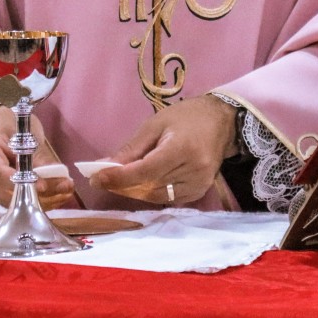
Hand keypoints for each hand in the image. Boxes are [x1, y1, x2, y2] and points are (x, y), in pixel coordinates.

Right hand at [0, 106, 74, 210]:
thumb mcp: (25, 134)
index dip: (21, 182)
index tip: (43, 186)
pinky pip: (16, 203)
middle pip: (7, 192)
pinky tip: (56, 195)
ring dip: (41, 200)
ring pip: (13, 202)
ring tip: (65, 192)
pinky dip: (36, 200)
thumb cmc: (9, 123)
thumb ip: (38, 157)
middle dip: (39, 194)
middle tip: (65, 188)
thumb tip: (58, 177)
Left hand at [89, 95, 237, 203]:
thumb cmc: (184, 118)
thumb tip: (105, 166)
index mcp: (181, 148)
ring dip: (134, 190)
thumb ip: (131, 149)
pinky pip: (167, 199)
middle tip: (102, 178)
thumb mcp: (154, 125)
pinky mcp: (199, 192)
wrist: (221, 122)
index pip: (145, 171)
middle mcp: (193, 170)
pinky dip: (151, 193)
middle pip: (148, 186)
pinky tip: (144, 182)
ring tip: (121, 179)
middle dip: (121, 184)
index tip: (96, 179)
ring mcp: (199, 184)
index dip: (118, 177)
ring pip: (155, 196)